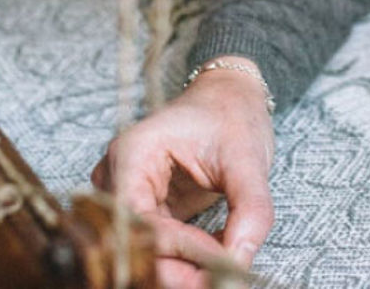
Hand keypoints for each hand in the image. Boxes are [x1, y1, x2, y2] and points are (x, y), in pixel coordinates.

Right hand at [91, 57, 274, 288]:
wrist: (230, 98)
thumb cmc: (233, 116)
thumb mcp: (249, 158)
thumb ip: (250, 209)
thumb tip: (240, 262)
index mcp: (133, 151)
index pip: (139, 218)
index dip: (175, 248)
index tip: (217, 264)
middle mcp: (119, 176)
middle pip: (134, 241)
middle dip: (176, 269)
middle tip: (219, 281)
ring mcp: (128, 194)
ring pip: (142, 251)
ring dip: (179, 270)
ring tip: (220, 275)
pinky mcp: (146, 210)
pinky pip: (156, 247)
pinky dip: (184, 260)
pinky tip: (216, 260)